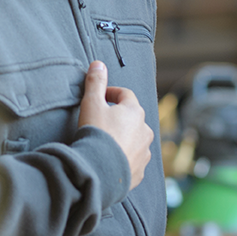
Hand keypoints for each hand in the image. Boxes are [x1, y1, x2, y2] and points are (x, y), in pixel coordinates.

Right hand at [78, 61, 153, 189]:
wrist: (98, 172)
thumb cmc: (95, 134)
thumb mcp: (91, 103)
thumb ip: (96, 82)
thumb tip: (99, 64)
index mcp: (135, 112)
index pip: (125, 95)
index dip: (111, 93)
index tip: (99, 97)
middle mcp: (145, 130)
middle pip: (132, 118)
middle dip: (118, 117)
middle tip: (101, 121)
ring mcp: (144, 152)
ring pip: (135, 139)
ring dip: (124, 138)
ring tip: (106, 143)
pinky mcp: (140, 171)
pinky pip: (133, 159)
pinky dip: (124, 157)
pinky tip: (111, 160)